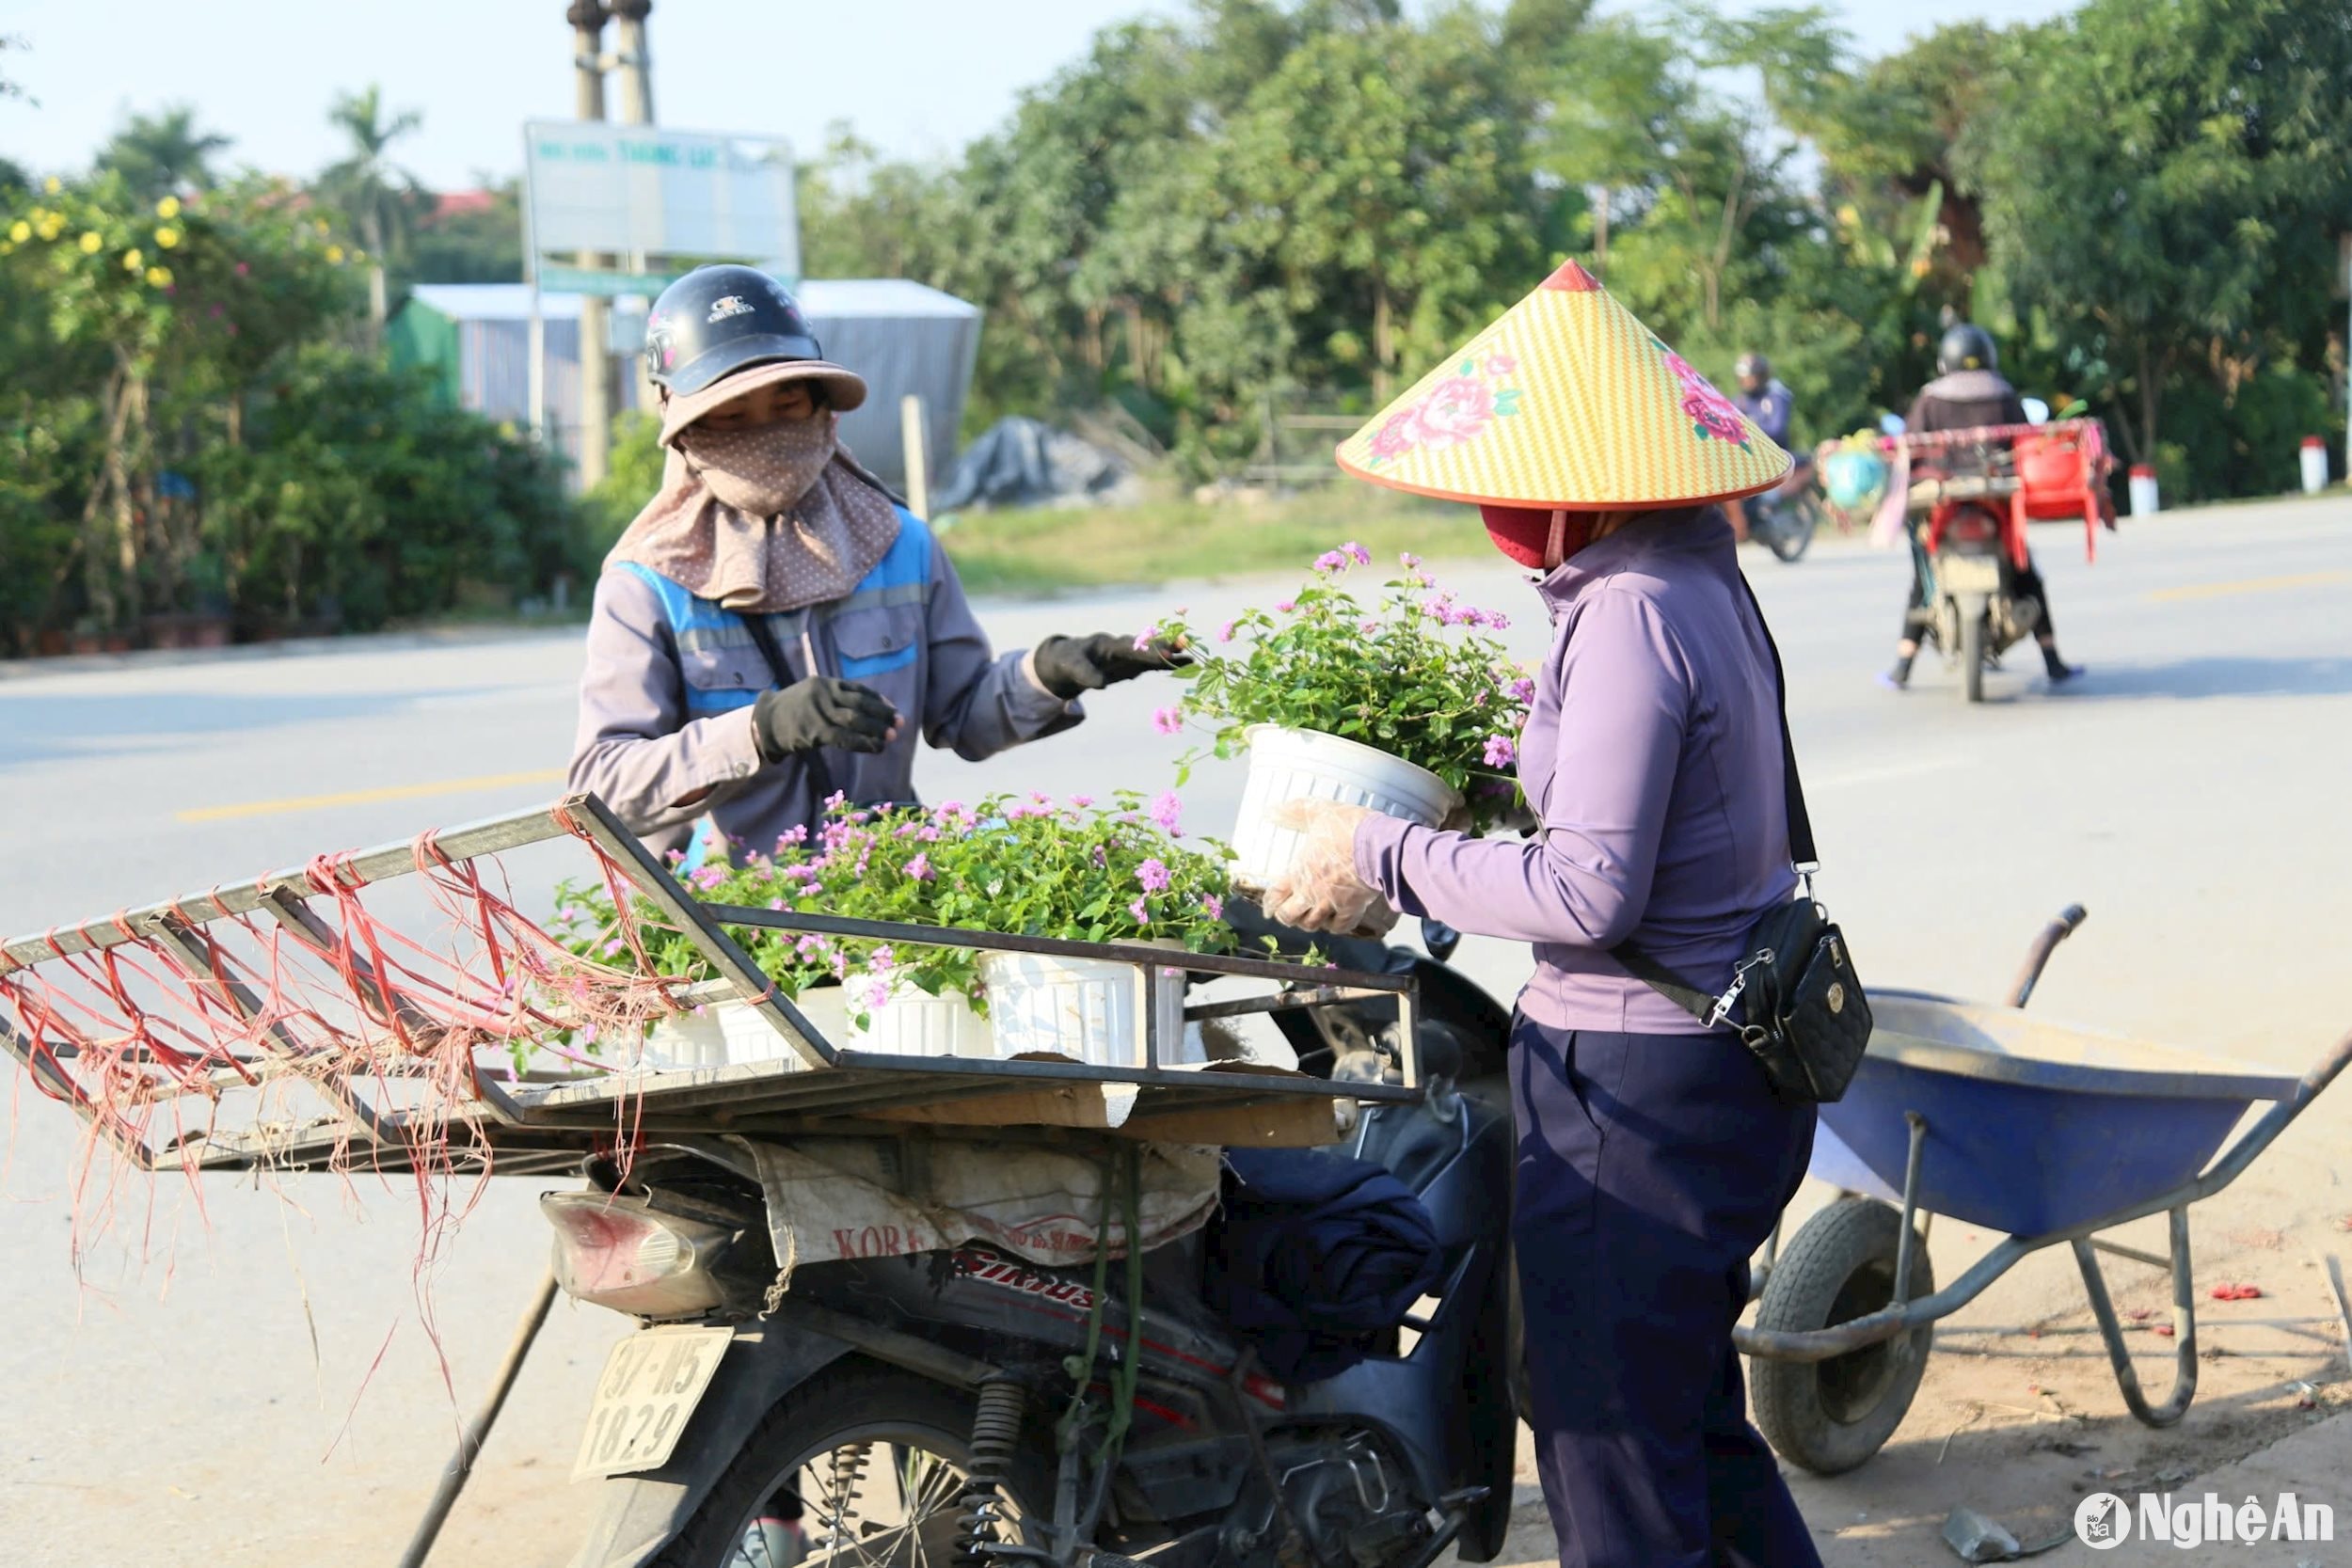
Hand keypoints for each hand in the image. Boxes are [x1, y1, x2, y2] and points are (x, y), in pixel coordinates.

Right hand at [752, 678, 901, 761]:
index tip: (893, 710)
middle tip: (901, 723)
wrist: (766, 721)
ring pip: (854, 720)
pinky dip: (862, 743)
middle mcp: (824, 693)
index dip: (879, 701)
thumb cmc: (797, 710)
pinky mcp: (813, 731)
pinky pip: (843, 738)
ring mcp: (818, 711)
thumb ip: (840, 699)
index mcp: (827, 682)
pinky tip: (876, 747)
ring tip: (891, 736)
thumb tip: (874, 710)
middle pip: (860, 704)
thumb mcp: (816, 695)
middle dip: (882, 714)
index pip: (859, 690)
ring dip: (875, 729)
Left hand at [1030, 633, 1188, 699]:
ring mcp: (1130, 655)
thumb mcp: (1072, 667)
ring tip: (1192, 654)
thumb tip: (1100, 684)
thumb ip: (1085, 674)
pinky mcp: (1133, 664)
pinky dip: (1169, 663)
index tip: (1165, 654)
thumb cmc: (1068, 662)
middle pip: (1146, 646)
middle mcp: (1123, 647)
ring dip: (1171, 654)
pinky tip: (1188, 663)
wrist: (1068, 660)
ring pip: (1153, 654)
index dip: (1148, 651)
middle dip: (1164, 647)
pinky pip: (1154, 663)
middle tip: (1184, 645)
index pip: (1131, 647)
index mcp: (1108, 645)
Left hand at [1260, 799, 1397, 937]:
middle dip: (1286, 916)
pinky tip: (1334, 921)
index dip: (1269, 903)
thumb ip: (1292, 812)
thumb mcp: (1317, 812)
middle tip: (1288, 913)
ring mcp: (1332, 904)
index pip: (1275, 895)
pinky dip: (1335, 927)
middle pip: (1290, 917)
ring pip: (1312, 924)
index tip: (1268, 908)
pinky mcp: (1353, 909)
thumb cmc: (1346, 828)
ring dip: (1308, 922)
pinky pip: (1340, 927)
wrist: (1378, 845)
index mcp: (1299, 872)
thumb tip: (1268, 810)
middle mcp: (1311, 892)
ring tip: (1309, 917)